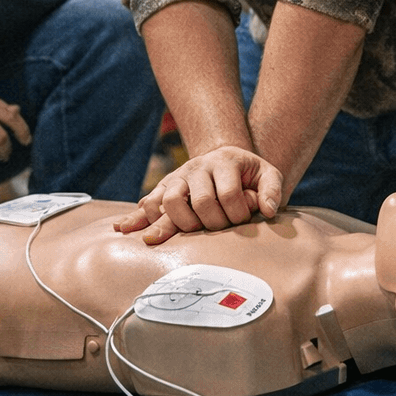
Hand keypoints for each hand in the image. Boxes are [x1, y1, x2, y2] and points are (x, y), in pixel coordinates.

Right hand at [114, 146, 284, 244]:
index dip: (237, 213)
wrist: (224, 159)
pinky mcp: (164, 188)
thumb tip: (268, 211)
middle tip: (219, 231)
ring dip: (178, 223)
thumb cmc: (248, 174)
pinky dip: (137, 217)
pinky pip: (148, 202)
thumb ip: (272, 190)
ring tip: (182, 237)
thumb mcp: (267, 174)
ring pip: (169, 200)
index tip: (243, 221)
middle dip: (212, 223)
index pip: (228, 194)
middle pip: (200, 200)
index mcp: (224, 162)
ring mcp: (178, 177)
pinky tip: (123, 229)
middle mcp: (197, 167)